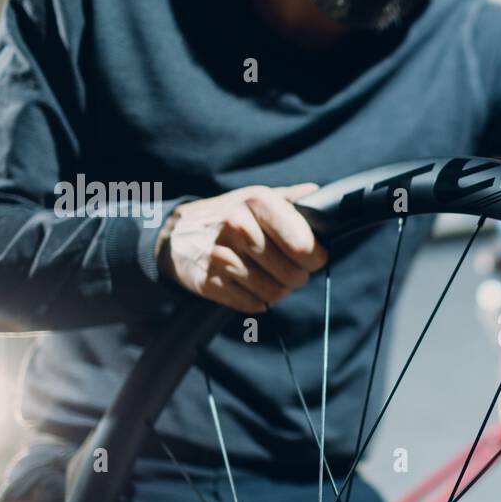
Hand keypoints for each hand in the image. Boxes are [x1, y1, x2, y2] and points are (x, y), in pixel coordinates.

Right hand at [156, 183, 327, 312]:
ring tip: (273, 276)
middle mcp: (237, 226)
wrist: (178, 233)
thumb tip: (322, 198)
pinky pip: (252, 304)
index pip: (303, 244)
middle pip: (291, 273)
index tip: (315, 257)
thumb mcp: (257, 198)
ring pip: (274, 293)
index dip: (316, 256)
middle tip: (294, 270)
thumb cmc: (230, 215)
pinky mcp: (209, 281)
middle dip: (299, 276)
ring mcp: (220, 255)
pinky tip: (253, 284)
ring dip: (280, 290)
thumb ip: (292, 199)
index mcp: (256, 202)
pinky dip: (259, 300)